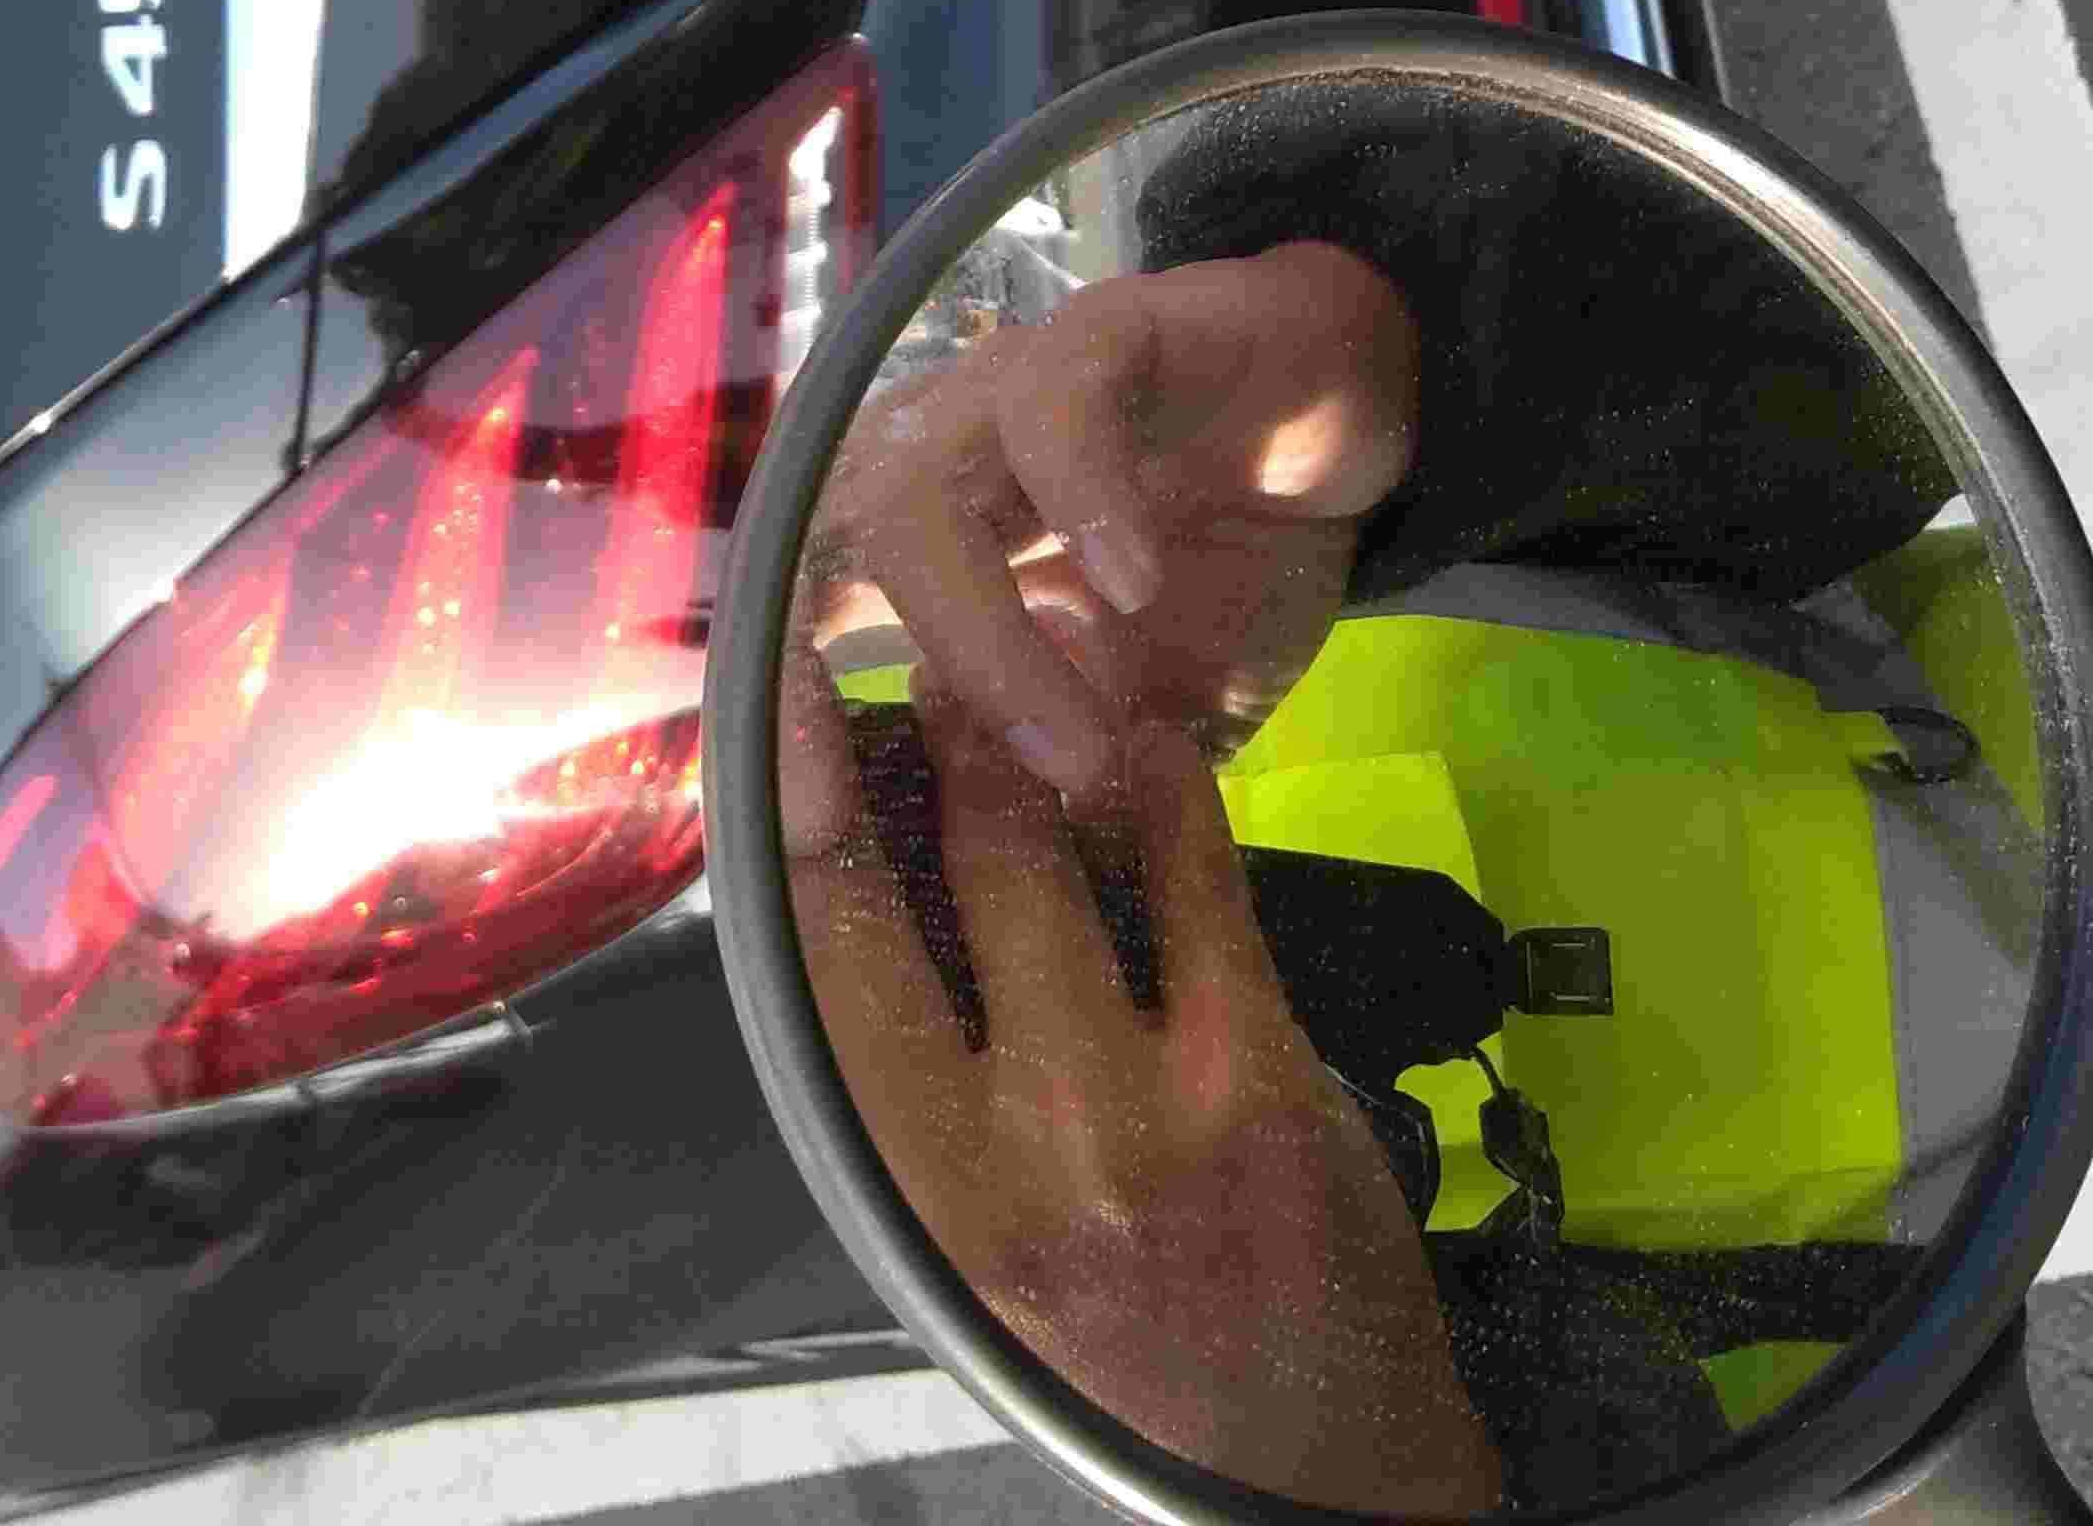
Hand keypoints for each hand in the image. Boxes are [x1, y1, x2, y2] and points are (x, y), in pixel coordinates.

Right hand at [778, 682, 1503, 1516]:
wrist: (1311, 1476)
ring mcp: (1159, 1110)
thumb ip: (939, 1104)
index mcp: (933, 1196)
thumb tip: (901, 910)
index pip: (839, 962)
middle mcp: (1031, 1152)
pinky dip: (1174, 802)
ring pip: (1077, 869)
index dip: (802, 809)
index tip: (781, 700)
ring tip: (1035, 674)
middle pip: (955, 881)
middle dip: (942, 739)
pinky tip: (1156, 752)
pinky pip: (1208, 893)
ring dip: (1047, 746)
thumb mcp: (983, 1253)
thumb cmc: (1128, 1357)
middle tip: (934, 650)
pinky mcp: (1270, 1081)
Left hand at [805, 241, 1420, 792]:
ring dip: (983, 640)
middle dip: (793, 688)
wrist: (1347, 407)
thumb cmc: (1222, 557)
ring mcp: (1006, 391)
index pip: (785, 628)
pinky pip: (1058, 398)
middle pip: (804, 559)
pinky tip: (1135, 584)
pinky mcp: (1106, 331)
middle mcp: (933, 458)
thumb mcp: (1158, 708)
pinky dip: (1082, 494)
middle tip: (839, 818)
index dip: (764, 727)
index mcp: (916, 548)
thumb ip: (1094, 779)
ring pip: (923, 497)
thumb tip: (1040, 903)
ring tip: (1080, 752)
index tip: (799, 842)